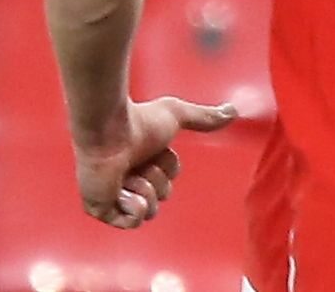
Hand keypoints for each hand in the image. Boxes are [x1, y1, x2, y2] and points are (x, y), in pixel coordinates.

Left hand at [74, 96, 237, 228]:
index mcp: (145, 160)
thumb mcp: (179, 115)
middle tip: (141, 164)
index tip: (155, 149)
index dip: (168, 166)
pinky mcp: (101, 210)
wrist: (108, 131)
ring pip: (149, 210)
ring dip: (145, 191)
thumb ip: (205, 117)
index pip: (171, 177)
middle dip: (157, 180)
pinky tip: (122, 188)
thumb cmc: (138, 121)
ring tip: (129, 175)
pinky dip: (133, 206)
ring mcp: (114, 196)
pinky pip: (131, 222)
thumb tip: (232, 111)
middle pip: (163, 195)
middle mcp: (130, 178)